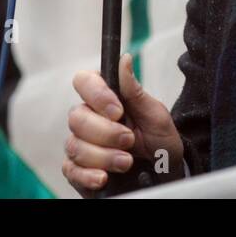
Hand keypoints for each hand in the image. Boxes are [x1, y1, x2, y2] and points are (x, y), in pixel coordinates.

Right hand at [63, 53, 184, 196]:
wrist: (164, 171)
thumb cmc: (158, 139)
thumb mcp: (155, 114)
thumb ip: (135, 90)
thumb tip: (124, 59)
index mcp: (104, 96)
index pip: (83, 81)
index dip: (97, 94)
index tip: (118, 110)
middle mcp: (87, 118)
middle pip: (77, 117)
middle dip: (106, 132)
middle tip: (130, 140)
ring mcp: (80, 143)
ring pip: (75, 145)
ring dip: (104, 156)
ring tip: (127, 161)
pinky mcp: (77, 169)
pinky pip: (71, 170)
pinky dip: (88, 175)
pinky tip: (104, 177)